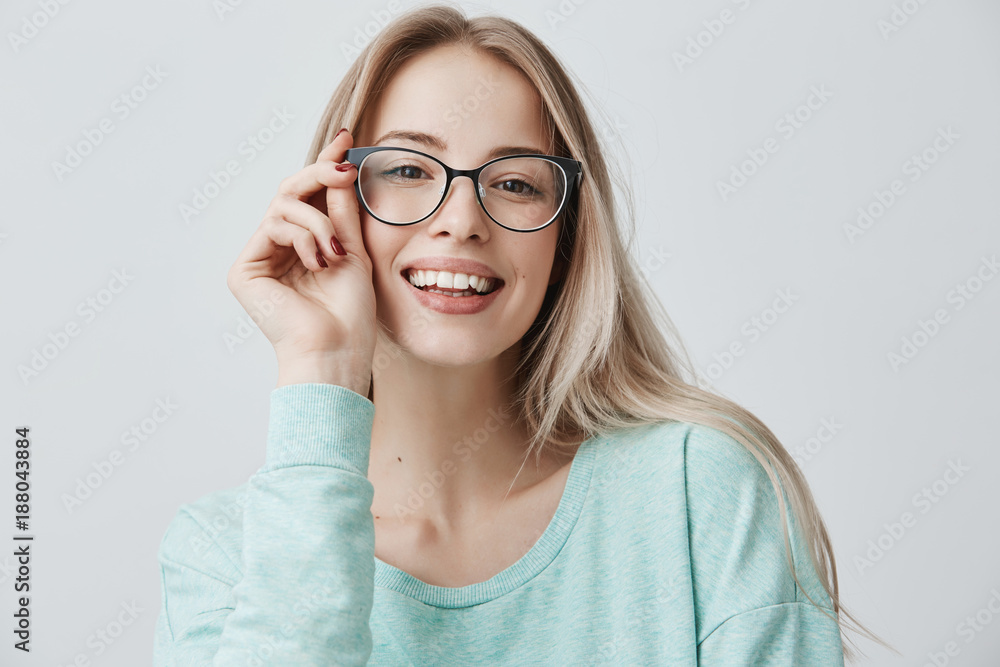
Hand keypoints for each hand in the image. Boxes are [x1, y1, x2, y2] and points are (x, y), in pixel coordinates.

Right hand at [226, 129, 375, 395]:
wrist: (337, 350)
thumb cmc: (351, 314)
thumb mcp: (353, 250)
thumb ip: (343, 211)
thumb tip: (341, 166)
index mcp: (304, 249)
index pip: (310, 198)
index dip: (325, 166)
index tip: (347, 139)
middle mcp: (278, 253)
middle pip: (290, 193)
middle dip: (320, 174)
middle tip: (345, 169)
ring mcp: (259, 261)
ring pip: (284, 206)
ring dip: (318, 221)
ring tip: (334, 251)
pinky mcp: (244, 272)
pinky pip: (274, 225)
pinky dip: (303, 237)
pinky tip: (318, 262)